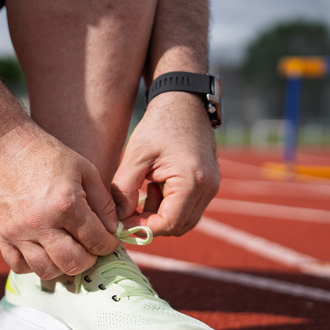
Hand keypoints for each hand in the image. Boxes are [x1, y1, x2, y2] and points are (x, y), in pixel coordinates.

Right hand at [0, 124, 119, 278]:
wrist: (6, 147)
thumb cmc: (49, 155)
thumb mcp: (86, 170)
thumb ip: (103, 203)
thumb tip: (112, 231)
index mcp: (66, 205)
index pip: (96, 241)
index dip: (109, 245)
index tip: (109, 241)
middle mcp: (41, 223)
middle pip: (73, 263)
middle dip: (89, 259)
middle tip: (90, 248)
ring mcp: (19, 232)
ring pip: (46, 270)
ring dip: (62, 266)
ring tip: (67, 251)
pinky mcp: (2, 234)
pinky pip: (18, 266)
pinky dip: (33, 265)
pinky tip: (42, 252)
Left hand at [112, 92, 219, 235]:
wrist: (183, 102)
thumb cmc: (158, 126)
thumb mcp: (135, 157)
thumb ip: (123, 190)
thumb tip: (118, 219)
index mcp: (191, 182)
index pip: (168, 224)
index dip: (143, 227)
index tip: (122, 220)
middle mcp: (207, 188)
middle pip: (178, 227)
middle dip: (151, 224)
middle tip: (128, 211)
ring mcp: (211, 187)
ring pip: (183, 220)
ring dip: (160, 214)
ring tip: (144, 190)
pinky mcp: (208, 184)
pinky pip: (188, 208)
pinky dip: (168, 205)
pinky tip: (155, 185)